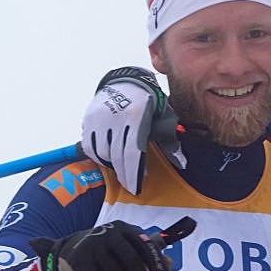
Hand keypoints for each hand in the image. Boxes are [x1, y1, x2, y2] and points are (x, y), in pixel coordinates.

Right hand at [29, 220, 170, 270]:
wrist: (72, 249)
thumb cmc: (109, 251)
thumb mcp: (128, 247)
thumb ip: (149, 254)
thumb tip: (170, 264)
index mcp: (125, 229)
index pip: (145, 245)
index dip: (156, 263)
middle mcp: (109, 234)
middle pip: (132, 262)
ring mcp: (93, 246)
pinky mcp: (80, 262)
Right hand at [81, 67, 185, 194]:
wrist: (128, 82)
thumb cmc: (149, 103)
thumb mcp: (164, 118)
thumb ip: (171, 142)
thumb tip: (182, 164)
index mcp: (136, 117)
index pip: (132, 153)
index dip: (133, 173)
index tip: (135, 188)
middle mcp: (115, 117)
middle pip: (117, 155)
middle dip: (123, 174)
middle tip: (129, 185)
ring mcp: (99, 117)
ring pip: (102, 152)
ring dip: (111, 165)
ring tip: (120, 169)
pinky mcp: (88, 118)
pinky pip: (89, 145)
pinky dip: (98, 156)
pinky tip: (108, 159)